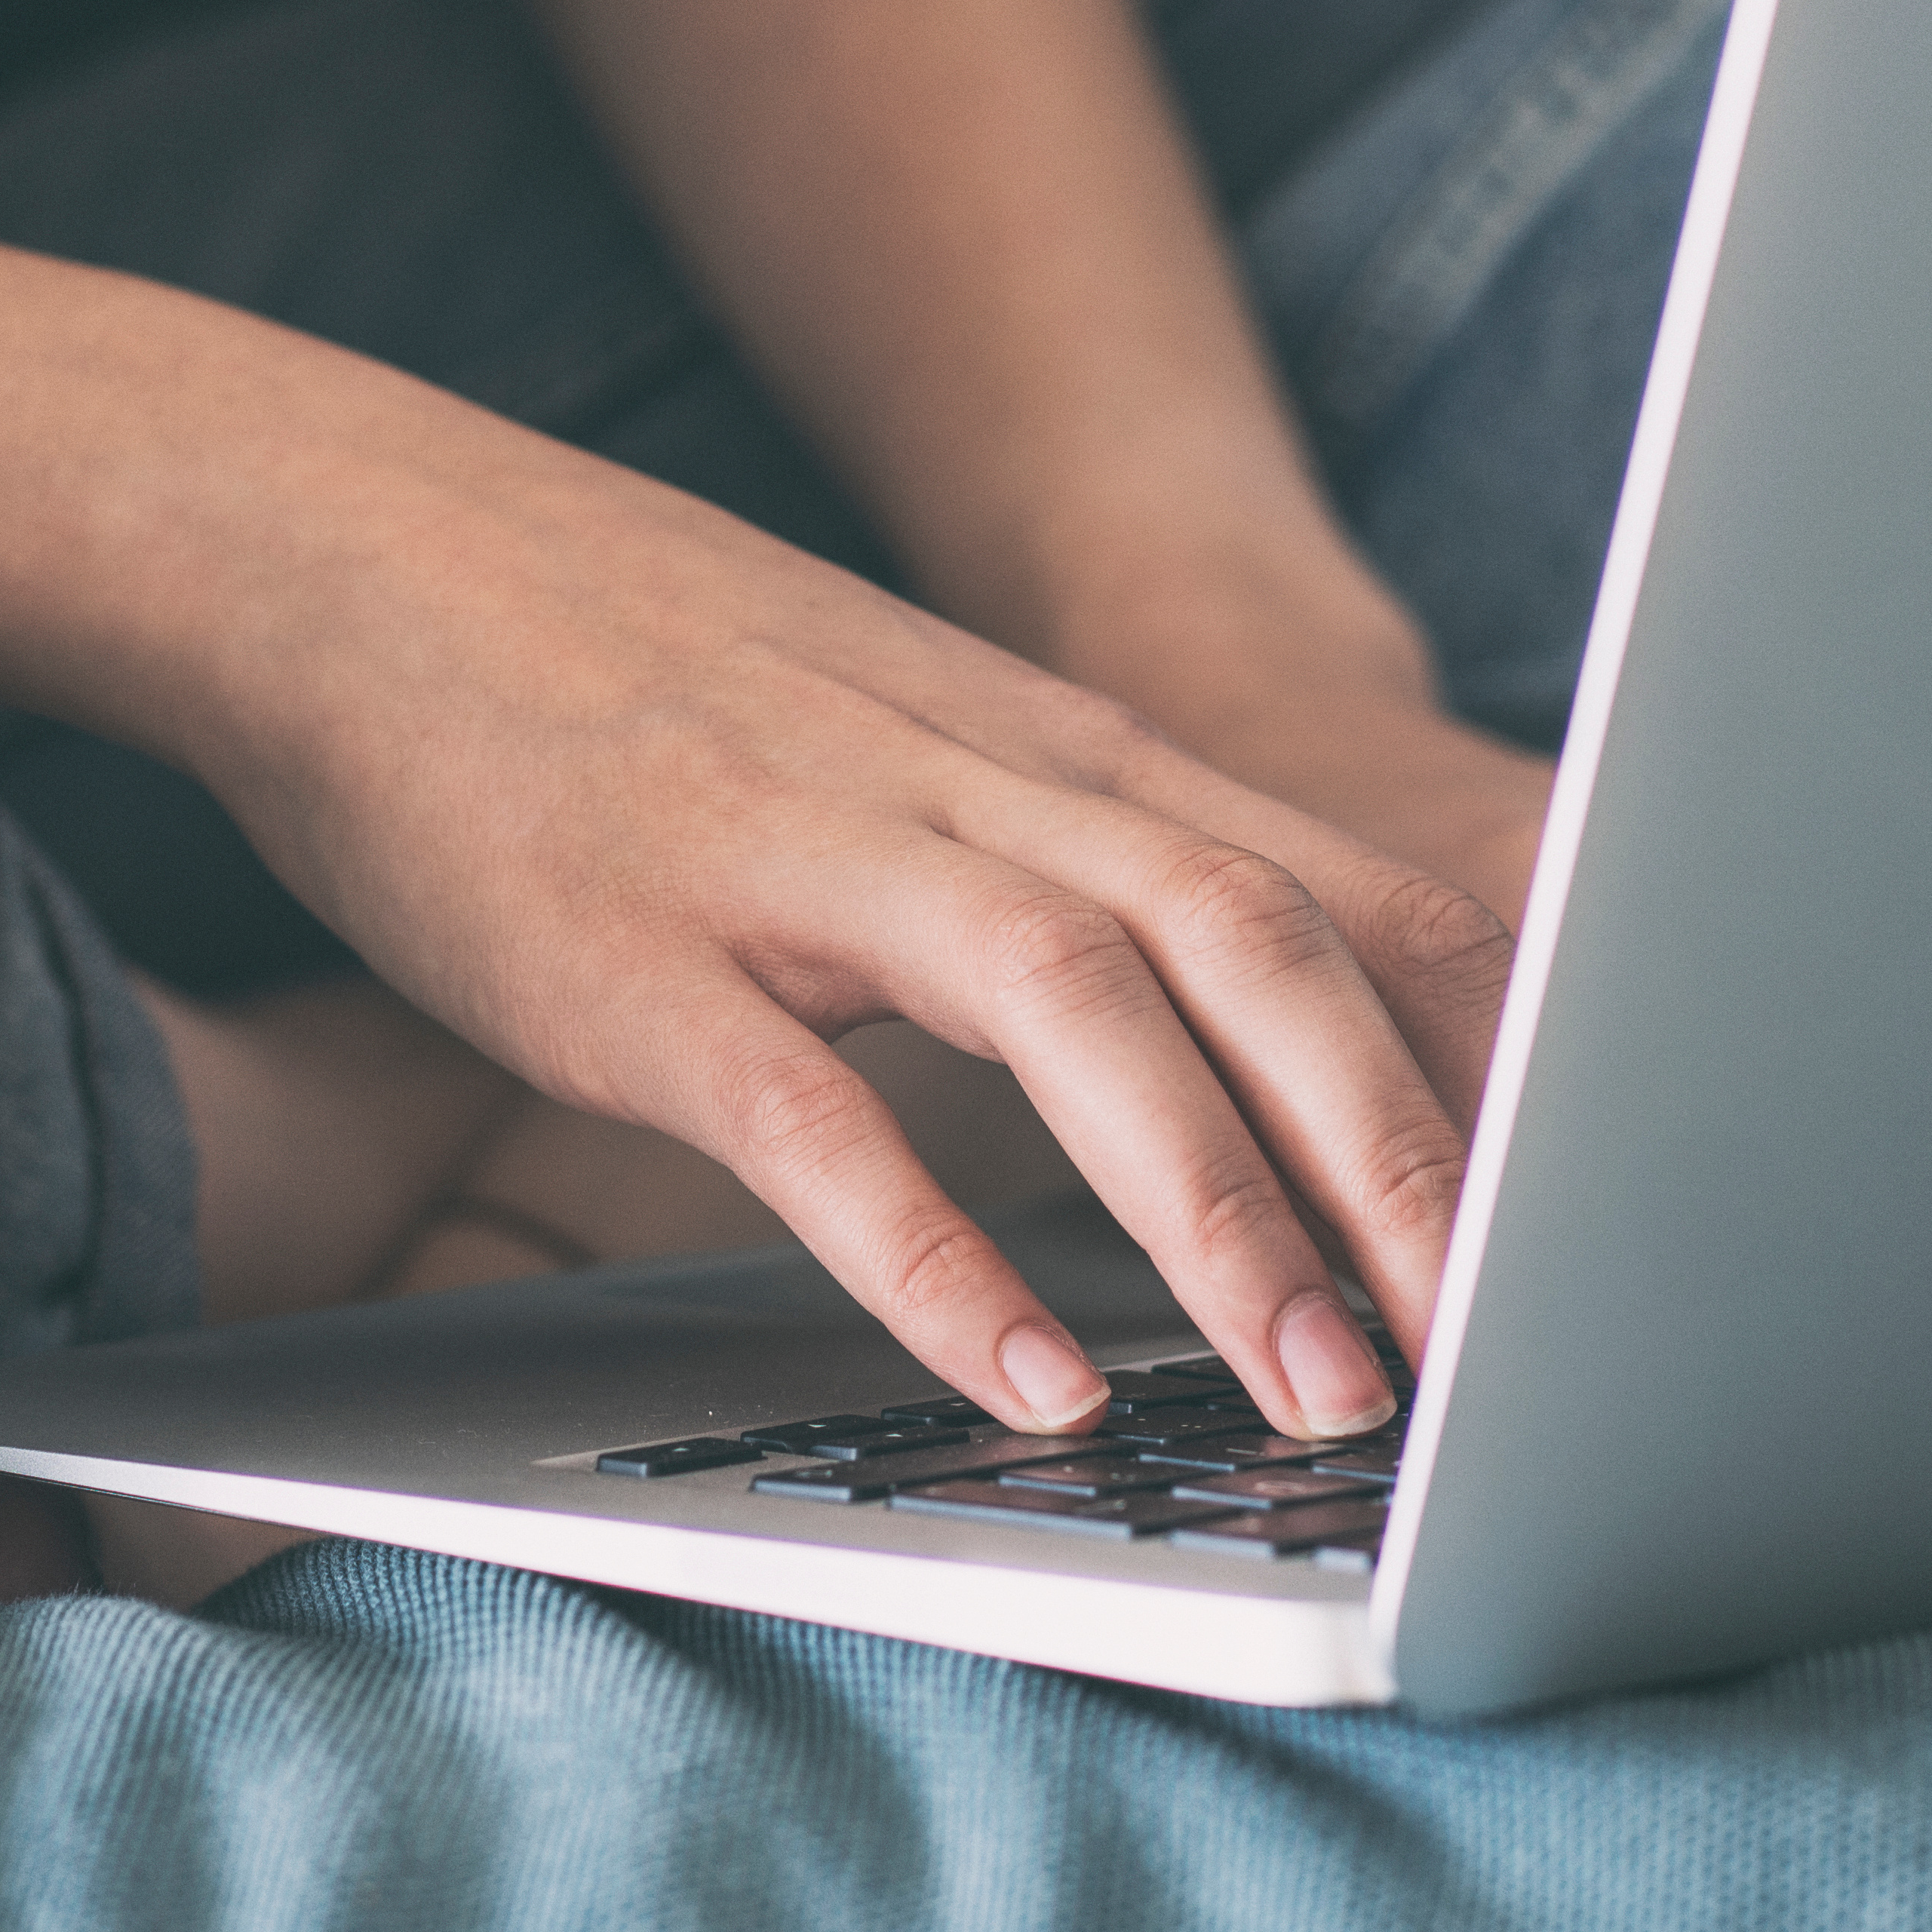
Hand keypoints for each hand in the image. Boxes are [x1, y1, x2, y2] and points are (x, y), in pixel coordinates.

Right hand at [104, 369, 1512, 1443]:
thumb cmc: (615, 664)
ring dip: (1226, 1207)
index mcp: (1026, 738)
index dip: (1474, 1049)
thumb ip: (1049, 846)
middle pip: (1251, 937)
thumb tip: (1240, 1005)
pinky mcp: (638, 951)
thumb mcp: (882, 725)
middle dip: (1405, 1152)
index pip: (1321, 878)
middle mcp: (952, 776)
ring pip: (1081, 1006)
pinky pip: (816, 1120)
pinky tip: (1025, 1383)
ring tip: (1324, 1392)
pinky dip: (936, 1255)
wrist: (340, 540)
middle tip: (1517, 1353)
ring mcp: (794, 852)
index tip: (1591, 1215)